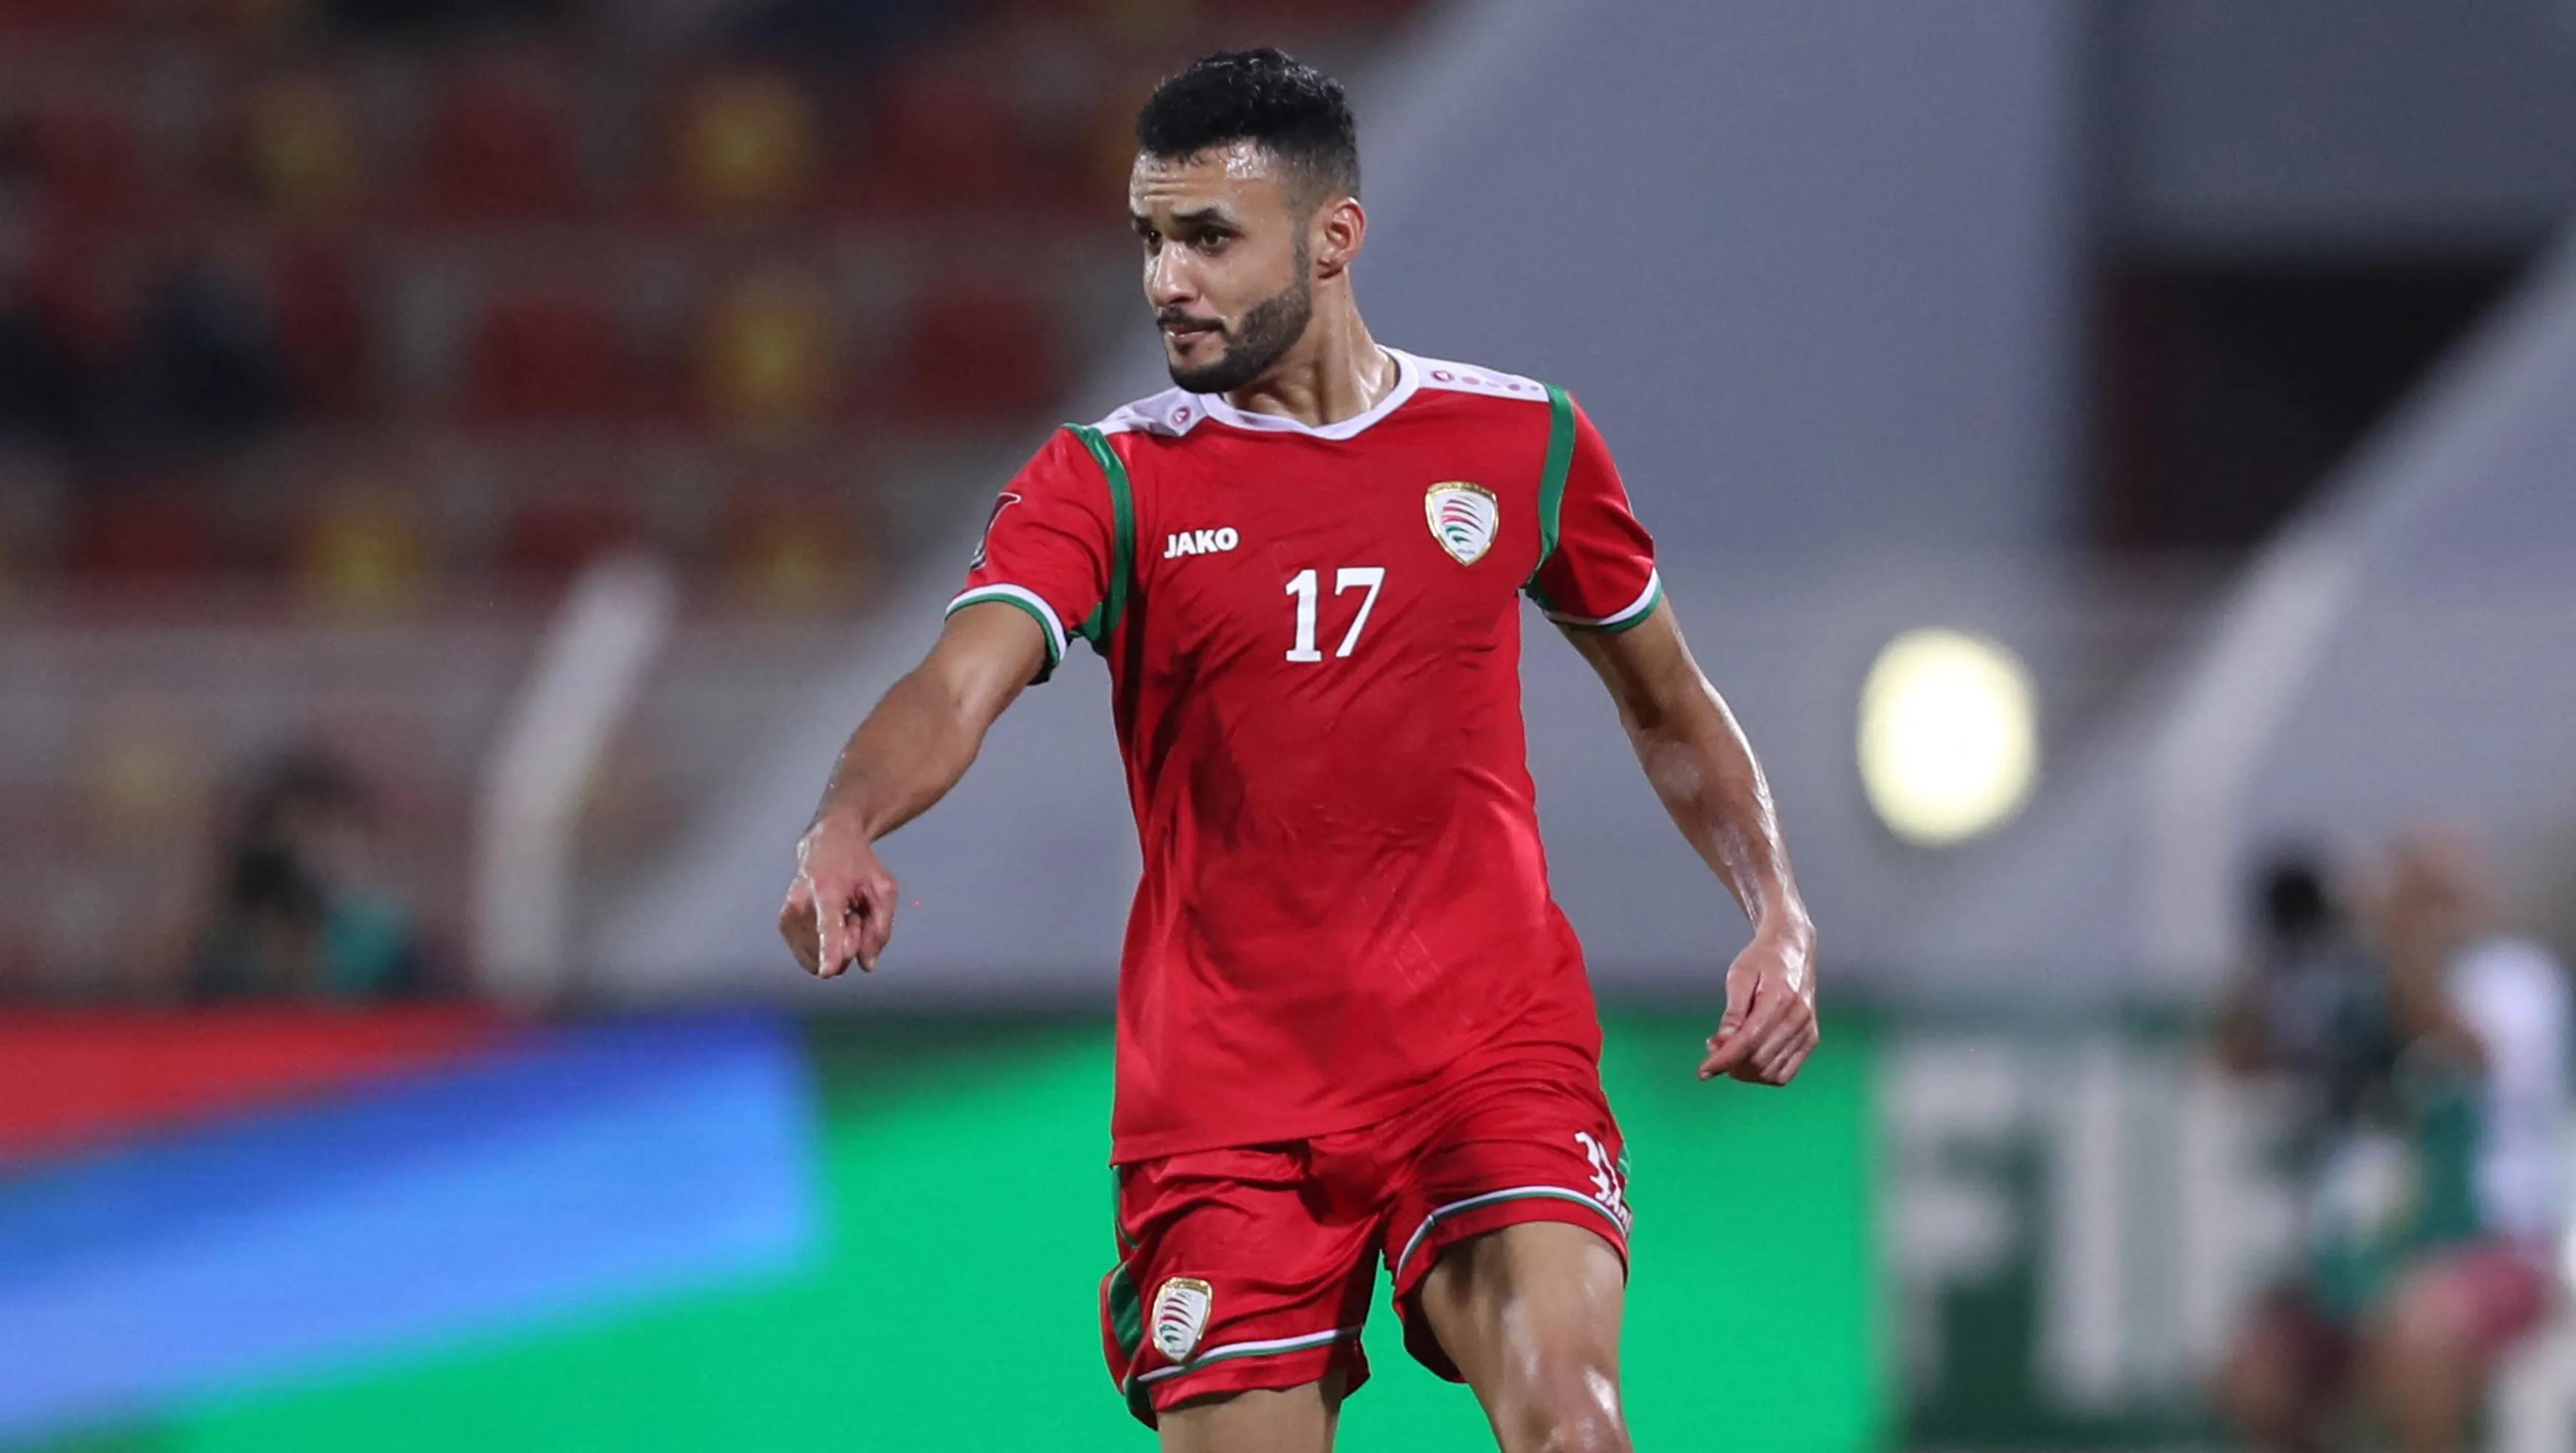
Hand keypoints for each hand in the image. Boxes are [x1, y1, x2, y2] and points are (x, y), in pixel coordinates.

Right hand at [779, 809, 896, 977]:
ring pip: (822, 959)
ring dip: (838, 946)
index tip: (826, 971)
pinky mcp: (784, 925)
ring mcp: (788, 915)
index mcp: (827, 891)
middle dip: (852, 942)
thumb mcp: (884, 889)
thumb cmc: (859, 865)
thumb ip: (880, 929)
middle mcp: (801, 904)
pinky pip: (810, 958)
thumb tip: (866, 966)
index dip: (829, 950)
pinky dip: (824, 947)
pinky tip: (830, 922)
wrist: (827, 843)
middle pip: (835, 951)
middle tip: (854, 914)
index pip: (829, 926)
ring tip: (842, 915)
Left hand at [1700, 924, 1817, 1085]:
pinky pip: (1785, 1073)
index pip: (1748, 1041)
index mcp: (1780, 999)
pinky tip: (1749, 1058)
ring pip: (1771, 1073)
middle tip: (1714, 1047)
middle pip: (1759, 1060)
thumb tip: (1720, 1044)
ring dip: (1745, 1072)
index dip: (1723, 1060)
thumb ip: (1732, 1013)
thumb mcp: (1739, 976)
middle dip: (1730, 1063)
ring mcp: (1808, 1030)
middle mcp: (1799, 1018)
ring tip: (1730, 1050)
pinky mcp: (1810, 1039)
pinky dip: (1763, 1074)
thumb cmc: (1762, 959)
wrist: (1792, 948)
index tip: (1702, 1071)